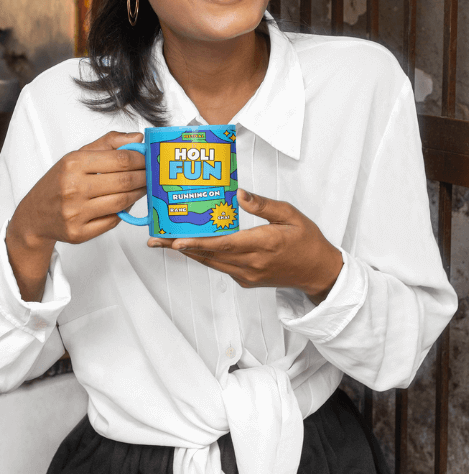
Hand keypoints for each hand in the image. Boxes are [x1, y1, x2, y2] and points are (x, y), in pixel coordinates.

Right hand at [9, 130, 145, 248]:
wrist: (34, 215)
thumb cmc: (59, 182)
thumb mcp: (77, 156)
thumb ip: (108, 143)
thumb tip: (138, 137)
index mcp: (73, 164)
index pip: (120, 159)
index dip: (141, 158)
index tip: (149, 158)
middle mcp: (72, 188)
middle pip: (124, 181)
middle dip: (144, 176)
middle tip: (152, 174)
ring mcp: (75, 213)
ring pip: (121, 202)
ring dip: (138, 194)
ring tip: (143, 187)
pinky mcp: (78, 233)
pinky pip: (113, 221)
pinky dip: (124, 211)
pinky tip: (126, 203)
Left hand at [148, 189, 342, 304]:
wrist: (318, 271)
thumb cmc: (307, 240)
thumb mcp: (290, 215)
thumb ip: (264, 205)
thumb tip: (240, 193)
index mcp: (263, 245)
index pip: (224, 244)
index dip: (198, 243)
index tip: (177, 240)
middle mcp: (251, 264)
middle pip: (209, 256)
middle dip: (180, 247)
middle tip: (156, 238)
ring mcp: (247, 275)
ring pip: (211, 263)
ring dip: (188, 252)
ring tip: (164, 242)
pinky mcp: (246, 280)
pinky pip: (220, 266)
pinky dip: (204, 256)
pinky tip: (191, 245)